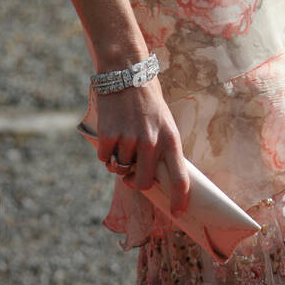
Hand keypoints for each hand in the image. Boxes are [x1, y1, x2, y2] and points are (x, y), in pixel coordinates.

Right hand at [96, 77, 190, 215]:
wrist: (126, 72)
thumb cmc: (147, 99)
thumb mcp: (163, 121)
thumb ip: (160, 146)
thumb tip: (151, 176)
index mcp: (171, 138)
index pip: (180, 177)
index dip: (179, 199)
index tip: (177, 212)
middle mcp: (152, 142)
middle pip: (144, 182)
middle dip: (136, 181)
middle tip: (132, 173)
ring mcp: (129, 140)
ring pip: (120, 169)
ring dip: (118, 161)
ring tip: (122, 138)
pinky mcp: (109, 136)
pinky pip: (104, 158)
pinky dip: (105, 151)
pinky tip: (110, 133)